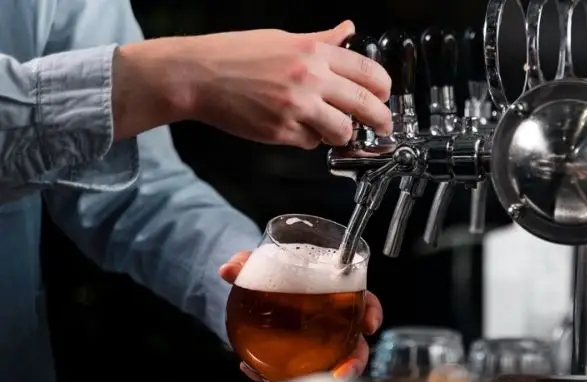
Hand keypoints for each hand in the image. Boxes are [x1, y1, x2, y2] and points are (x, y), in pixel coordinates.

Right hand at [120, 20, 391, 148]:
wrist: (197, 75)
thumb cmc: (235, 54)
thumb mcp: (283, 37)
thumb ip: (322, 40)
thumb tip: (349, 30)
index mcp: (313, 52)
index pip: (368, 72)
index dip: (383, 89)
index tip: (384, 96)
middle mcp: (310, 78)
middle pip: (366, 105)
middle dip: (381, 120)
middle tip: (383, 126)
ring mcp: (297, 107)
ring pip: (343, 131)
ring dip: (342, 133)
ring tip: (332, 127)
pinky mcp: (282, 131)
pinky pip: (312, 143)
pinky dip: (309, 139)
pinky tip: (296, 126)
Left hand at [219, 250, 382, 379]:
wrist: (249, 289)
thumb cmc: (269, 270)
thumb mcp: (258, 262)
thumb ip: (246, 262)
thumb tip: (228, 269)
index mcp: (335, 289)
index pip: (365, 300)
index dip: (372, 312)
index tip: (369, 324)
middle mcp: (332, 319)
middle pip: (355, 342)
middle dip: (354, 360)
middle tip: (343, 373)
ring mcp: (317, 341)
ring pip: (331, 363)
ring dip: (322, 378)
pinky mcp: (295, 356)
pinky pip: (295, 370)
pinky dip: (276, 375)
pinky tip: (256, 372)